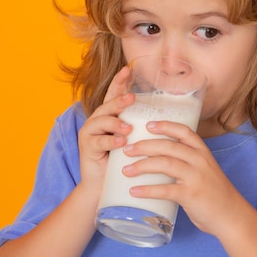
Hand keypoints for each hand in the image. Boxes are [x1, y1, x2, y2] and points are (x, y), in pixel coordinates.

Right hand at [77, 66, 134, 197]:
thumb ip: (142, 128)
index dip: (120, 82)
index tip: (128, 69)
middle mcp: (98, 120)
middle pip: (108, 105)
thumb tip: (169, 119)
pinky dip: (110, 140)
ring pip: (101, 121)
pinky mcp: (86, 147)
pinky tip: (120, 142)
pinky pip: (98, 141)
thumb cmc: (122, 161)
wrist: (103, 186)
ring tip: (128, 127)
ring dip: (116, 122)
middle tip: (132, 98)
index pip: (114, 94)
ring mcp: (90, 132)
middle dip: (119, 100)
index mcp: (110, 116)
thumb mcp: (134, 140)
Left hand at [122, 121, 244, 235]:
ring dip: (142, 165)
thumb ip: (188, 163)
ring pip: (165, 164)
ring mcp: (196, 177)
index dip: (165, 126)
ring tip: (126, 170)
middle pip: (169, 146)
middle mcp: (200, 161)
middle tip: (127, 149)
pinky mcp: (191, 195)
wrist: (231, 216)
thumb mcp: (205, 170)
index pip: (184, 132)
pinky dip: (147, 190)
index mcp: (203, 153)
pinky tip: (134, 192)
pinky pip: (165, 190)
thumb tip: (159, 161)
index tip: (148, 125)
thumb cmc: (215, 194)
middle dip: (145, 145)